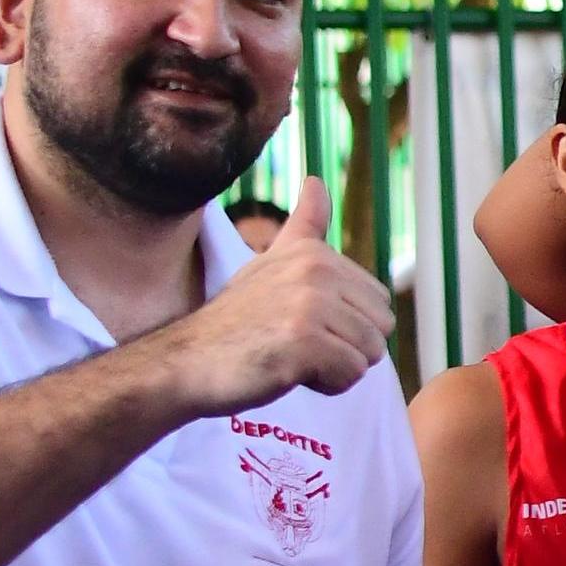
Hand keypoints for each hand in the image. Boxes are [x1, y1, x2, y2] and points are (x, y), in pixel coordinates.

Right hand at [145, 178, 395, 413]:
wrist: (184, 362)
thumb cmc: (235, 322)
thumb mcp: (270, 264)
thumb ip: (304, 227)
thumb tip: (316, 180)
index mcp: (316, 253)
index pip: (379, 303)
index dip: (345, 325)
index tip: (298, 322)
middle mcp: (317, 270)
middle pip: (382, 328)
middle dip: (347, 347)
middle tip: (294, 343)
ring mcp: (311, 303)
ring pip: (371, 354)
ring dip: (335, 368)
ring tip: (290, 356)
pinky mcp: (305, 340)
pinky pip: (351, 374)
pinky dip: (326, 385)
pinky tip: (287, 372)